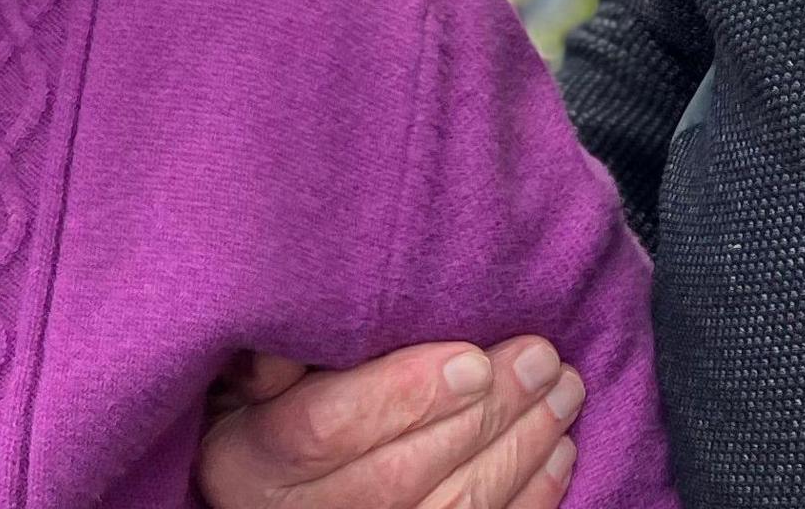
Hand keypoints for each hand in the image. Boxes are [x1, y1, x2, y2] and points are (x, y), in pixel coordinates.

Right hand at [197, 336, 585, 508]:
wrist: (271, 491)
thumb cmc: (263, 412)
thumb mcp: (241, 379)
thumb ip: (269, 353)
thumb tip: (304, 314)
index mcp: (253, 460)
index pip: (325, 431)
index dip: (402, 396)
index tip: (470, 359)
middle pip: (400, 475)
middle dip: (482, 415)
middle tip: (539, 359)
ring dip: (519, 450)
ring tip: (564, 390)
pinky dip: (529, 498)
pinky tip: (560, 452)